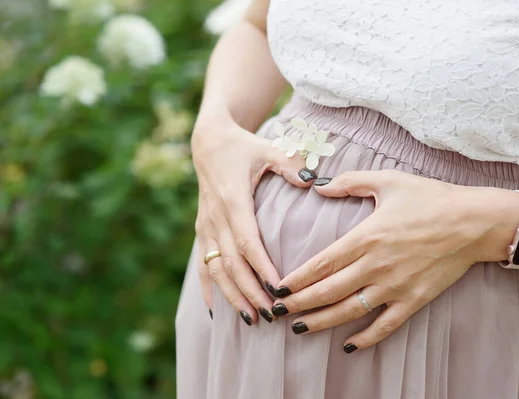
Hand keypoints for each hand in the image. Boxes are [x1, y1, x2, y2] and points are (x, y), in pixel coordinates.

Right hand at [193, 116, 313, 324]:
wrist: (209, 143)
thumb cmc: (243, 147)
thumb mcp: (267, 148)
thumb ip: (290, 164)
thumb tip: (314, 180)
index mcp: (233, 199)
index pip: (247, 241)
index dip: (261, 268)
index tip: (278, 290)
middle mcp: (216, 218)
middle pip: (232, 263)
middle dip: (250, 292)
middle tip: (271, 314)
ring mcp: (206, 227)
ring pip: (215, 270)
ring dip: (232, 296)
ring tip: (251, 319)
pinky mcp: (202, 232)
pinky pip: (203, 266)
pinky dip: (209, 289)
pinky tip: (216, 312)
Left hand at [271, 170, 518, 350]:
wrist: (474, 222)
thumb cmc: (430, 198)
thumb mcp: (388, 181)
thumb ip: (350, 182)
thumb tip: (318, 185)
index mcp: (367, 237)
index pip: (321, 264)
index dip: (296, 279)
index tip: (277, 288)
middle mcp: (377, 266)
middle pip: (328, 291)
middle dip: (299, 304)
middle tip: (277, 312)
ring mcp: (395, 287)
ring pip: (350, 311)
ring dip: (321, 322)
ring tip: (299, 329)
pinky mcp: (414, 300)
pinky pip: (385, 326)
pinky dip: (366, 338)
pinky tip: (348, 346)